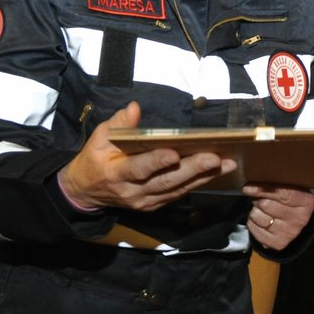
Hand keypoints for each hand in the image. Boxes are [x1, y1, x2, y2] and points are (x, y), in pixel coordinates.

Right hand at [58, 102, 235, 211]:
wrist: (86, 191)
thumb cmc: (95, 159)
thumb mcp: (98, 138)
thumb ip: (118, 124)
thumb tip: (135, 108)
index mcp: (117, 174)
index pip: (140, 169)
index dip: (157, 162)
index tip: (175, 153)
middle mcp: (134, 191)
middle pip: (167, 181)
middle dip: (193, 169)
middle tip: (216, 158)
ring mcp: (146, 201)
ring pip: (177, 190)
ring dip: (204, 177)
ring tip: (227, 164)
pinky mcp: (155, 205)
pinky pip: (179, 194)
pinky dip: (198, 183)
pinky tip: (216, 172)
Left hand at [242, 183, 313, 250]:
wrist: (296, 221)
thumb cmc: (290, 199)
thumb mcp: (289, 187)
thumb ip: (275, 183)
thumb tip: (251, 186)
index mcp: (306, 202)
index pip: (283, 194)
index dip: (263, 189)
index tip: (248, 187)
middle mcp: (299, 219)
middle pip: (265, 204)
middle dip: (258, 199)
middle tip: (261, 198)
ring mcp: (289, 233)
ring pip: (257, 216)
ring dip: (255, 210)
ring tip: (262, 209)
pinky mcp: (277, 243)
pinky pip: (253, 228)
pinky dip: (252, 222)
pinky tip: (261, 220)